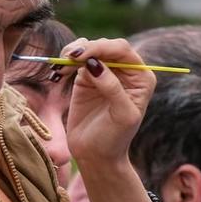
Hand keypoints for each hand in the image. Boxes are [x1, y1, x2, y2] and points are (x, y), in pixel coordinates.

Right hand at [61, 37, 154, 175]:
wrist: (96, 155)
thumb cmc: (114, 138)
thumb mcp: (122, 115)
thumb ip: (113, 88)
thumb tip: (95, 63)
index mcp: (141, 77)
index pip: (122, 50)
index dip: (102, 47)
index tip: (82, 56)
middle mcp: (125, 71)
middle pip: (106, 46)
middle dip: (87, 48)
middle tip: (69, 58)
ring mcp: (105, 72)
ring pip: (90, 48)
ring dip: (73, 51)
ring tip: (61, 66)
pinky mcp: (86, 77)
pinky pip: (77, 58)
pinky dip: (66, 59)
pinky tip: (59, 70)